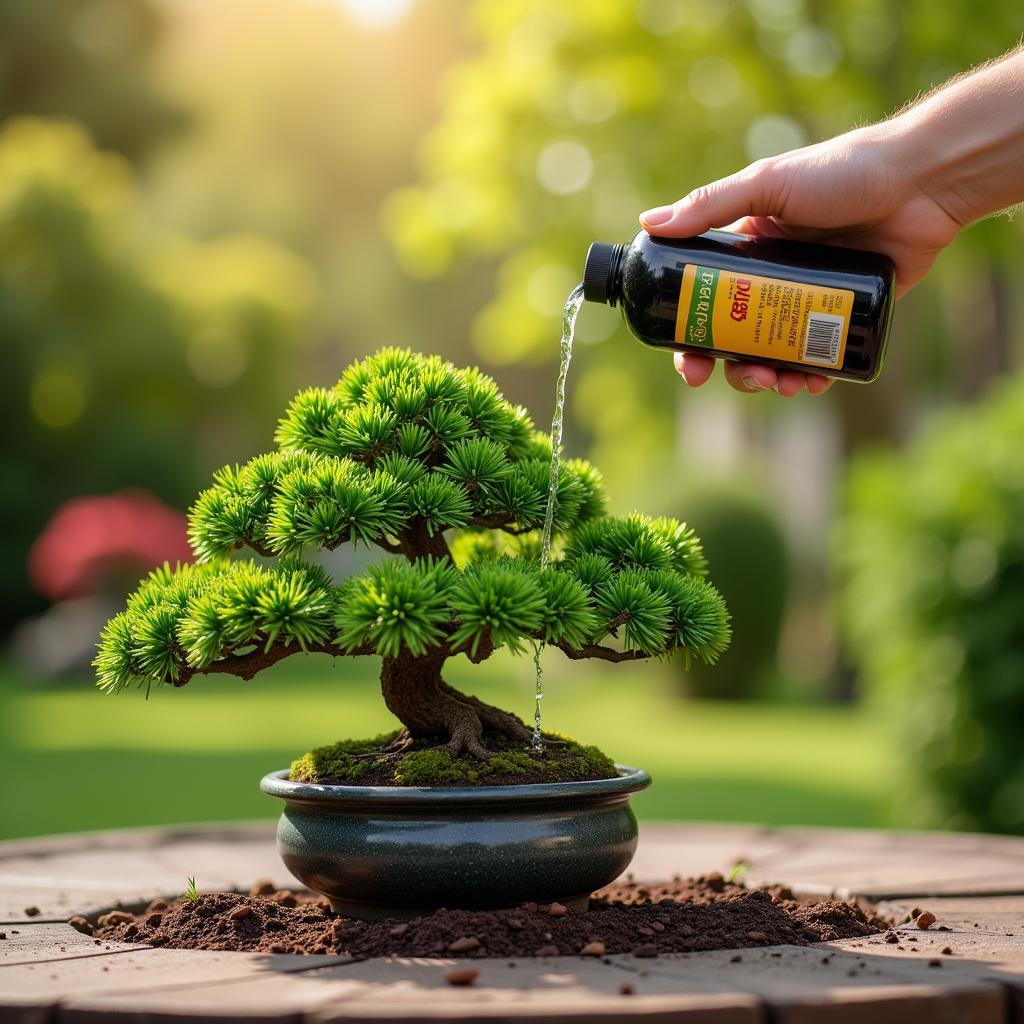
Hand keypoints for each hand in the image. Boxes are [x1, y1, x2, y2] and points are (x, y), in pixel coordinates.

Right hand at [641, 124, 962, 395]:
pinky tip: (814, 383)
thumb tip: (650, 223)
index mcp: (746, 252)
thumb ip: (710, 205)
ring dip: (773, 378)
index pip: (704, 304)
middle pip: (738, 341)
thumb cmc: (842, 171)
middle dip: (736, 370)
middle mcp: (772, 280)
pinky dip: (813, 375)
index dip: (691, 340)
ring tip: (784, 384)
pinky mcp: (847, 314)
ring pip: (778, 355)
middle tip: (749, 378)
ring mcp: (809, 300)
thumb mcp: (768, 185)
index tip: (690, 366)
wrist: (920, 181)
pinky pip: (822, 355)